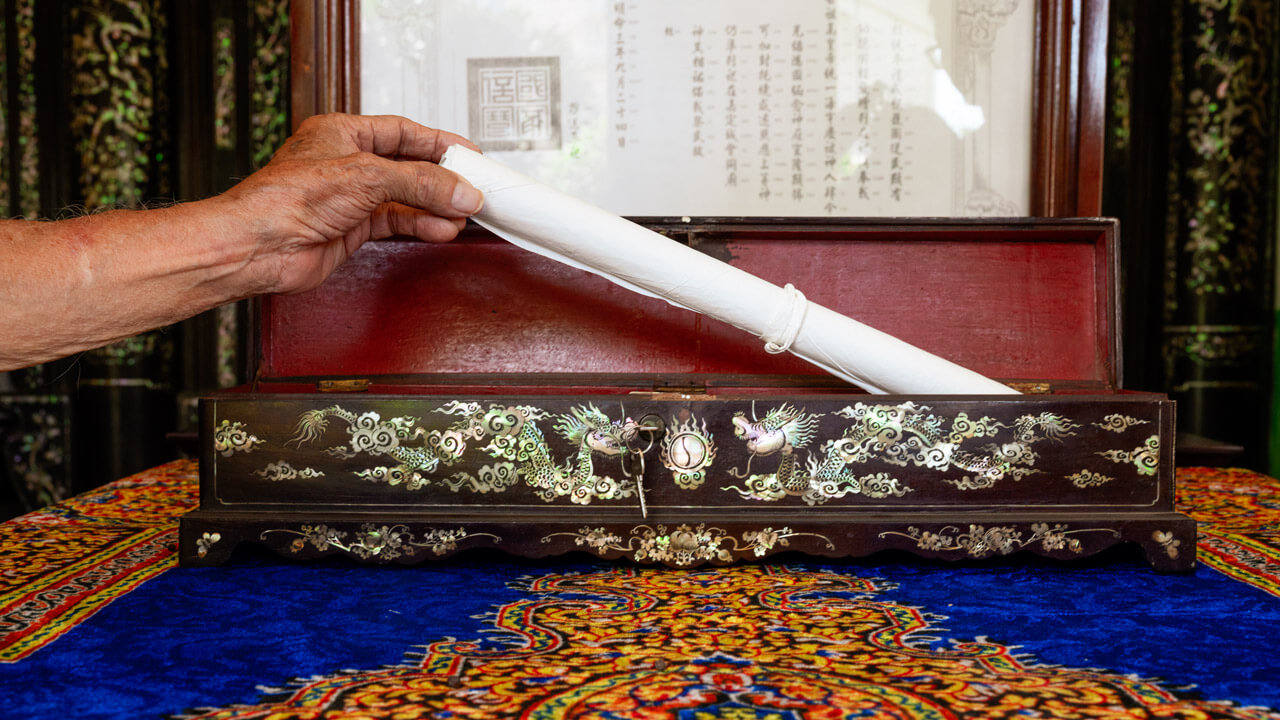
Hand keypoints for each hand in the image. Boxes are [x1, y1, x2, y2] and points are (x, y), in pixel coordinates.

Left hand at [217, 113, 483, 294]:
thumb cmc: (285, 199)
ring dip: (434, 207)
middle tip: (470, 187)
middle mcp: (346, 164)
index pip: (402, 131)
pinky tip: (439, 228)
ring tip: (460, 213)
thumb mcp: (366, 176)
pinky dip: (419, 225)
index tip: (467, 153)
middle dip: (441, 180)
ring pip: (404, 198)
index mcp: (342, 133)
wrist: (257, 245)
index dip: (437, 142)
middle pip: (407, 167)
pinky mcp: (349, 229)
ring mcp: (349, 199)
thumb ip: (419, 182)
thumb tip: (459, 188)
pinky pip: (395, 223)